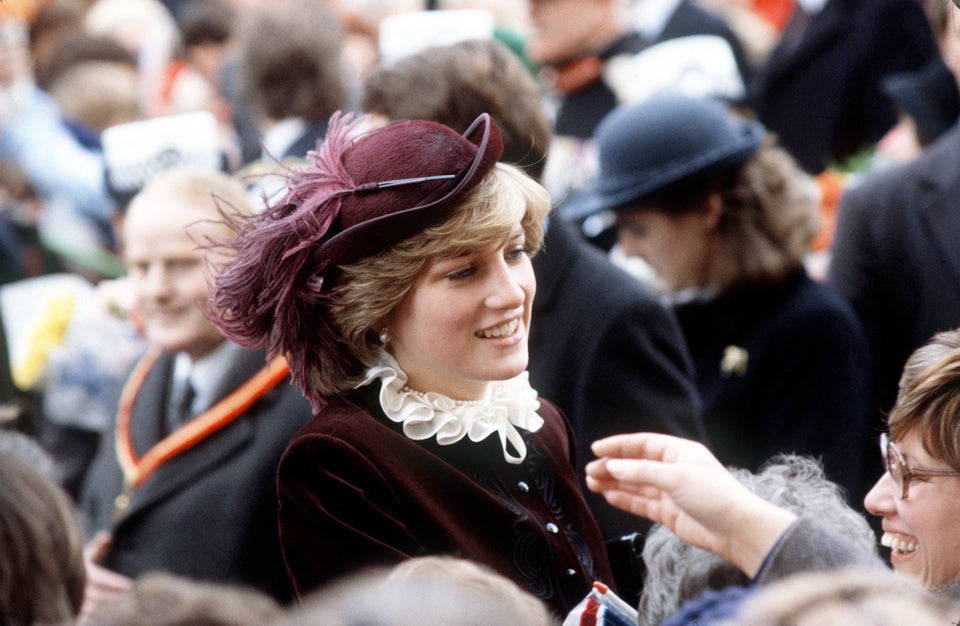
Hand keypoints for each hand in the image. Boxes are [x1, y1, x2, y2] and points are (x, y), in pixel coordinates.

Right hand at [78, 531, 133, 623]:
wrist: (51, 578)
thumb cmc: (74, 565)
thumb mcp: (84, 553)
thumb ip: (98, 546)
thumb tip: (107, 535)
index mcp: (85, 574)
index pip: (104, 579)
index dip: (117, 583)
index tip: (131, 585)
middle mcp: (78, 589)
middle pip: (102, 596)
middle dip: (117, 597)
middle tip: (132, 598)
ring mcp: (74, 602)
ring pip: (94, 609)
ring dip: (108, 609)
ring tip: (124, 609)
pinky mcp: (71, 612)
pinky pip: (85, 618)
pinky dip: (96, 618)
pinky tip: (107, 618)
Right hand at [586, 433, 795, 576]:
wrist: (738, 530)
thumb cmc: (714, 496)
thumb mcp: (675, 477)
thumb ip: (641, 472)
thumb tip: (613, 467)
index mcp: (679, 452)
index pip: (642, 444)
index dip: (619, 446)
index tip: (596, 449)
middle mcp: (674, 469)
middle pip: (636, 464)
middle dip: (612, 466)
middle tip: (590, 471)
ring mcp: (672, 492)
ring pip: (636, 484)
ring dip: (615, 483)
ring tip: (592, 483)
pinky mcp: (670, 512)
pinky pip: (642, 503)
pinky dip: (625, 499)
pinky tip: (609, 496)